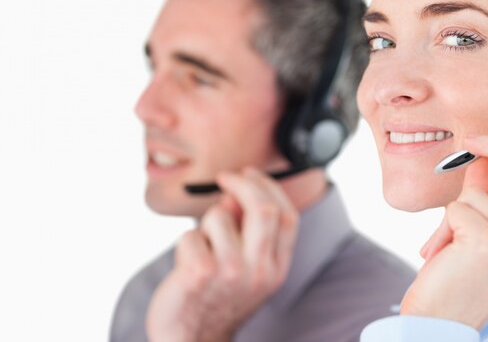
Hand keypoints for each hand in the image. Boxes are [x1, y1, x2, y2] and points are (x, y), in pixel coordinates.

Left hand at [146, 167, 299, 341]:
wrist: (192, 339)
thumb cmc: (216, 297)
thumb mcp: (245, 267)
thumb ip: (247, 231)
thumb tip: (233, 195)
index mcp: (277, 268)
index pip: (287, 215)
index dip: (270, 187)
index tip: (251, 175)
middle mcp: (260, 271)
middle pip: (263, 208)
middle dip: (243, 184)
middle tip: (225, 178)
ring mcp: (231, 272)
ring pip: (219, 216)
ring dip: (205, 225)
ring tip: (203, 250)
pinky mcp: (200, 273)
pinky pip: (190, 235)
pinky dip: (186, 244)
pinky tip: (187, 266)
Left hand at [400, 112, 487, 328]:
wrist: (441, 319)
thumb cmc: (457, 278)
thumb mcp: (478, 234)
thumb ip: (485, 196)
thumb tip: (482, 160)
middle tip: (473, 137)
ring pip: (476, 193)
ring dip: (452, 213)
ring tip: (448, 246)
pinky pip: (456, 208)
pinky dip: (442, 227)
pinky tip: (445, 253)